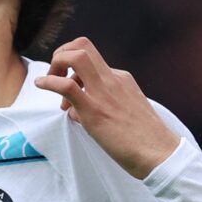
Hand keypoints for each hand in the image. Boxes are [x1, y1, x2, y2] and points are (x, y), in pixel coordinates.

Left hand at [34, 37, 179, 179]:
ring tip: (47, 83)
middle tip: (55, 73)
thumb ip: (102, 104)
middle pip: (83, 46)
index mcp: (121, 79)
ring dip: (56, 63)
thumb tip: (73, 109)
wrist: (160, 155)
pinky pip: (67, 86)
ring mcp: (104, 93)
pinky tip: (41, 85)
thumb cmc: (144, 140)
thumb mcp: (125, 112)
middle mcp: (113, 79)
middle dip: (62, 52)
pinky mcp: (94, 111)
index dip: (73, 66)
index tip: (68, 83)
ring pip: (76, 56)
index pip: (92, 59)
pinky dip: (49, 81)